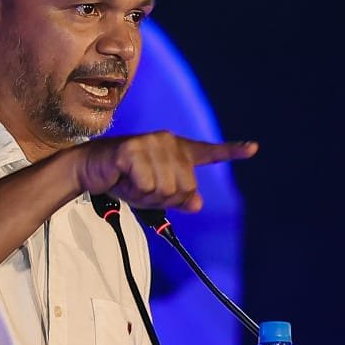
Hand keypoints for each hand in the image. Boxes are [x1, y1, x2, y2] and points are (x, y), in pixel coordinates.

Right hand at [69, 131, 257, 211]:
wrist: (91, 169)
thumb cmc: (125, 179)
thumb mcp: (156, 194)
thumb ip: (179, 199)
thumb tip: (197, 203)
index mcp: (177, 150)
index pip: (209, 152)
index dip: (232, 151)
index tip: (254, 148)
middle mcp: (168, 141)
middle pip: (184, 187)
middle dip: (163, 197)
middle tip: (141, 186)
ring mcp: (151, 143)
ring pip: (166, 189)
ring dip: (146, 194)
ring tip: (131, 181)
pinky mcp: (133, 149)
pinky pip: (148, 185)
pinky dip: (134, 189)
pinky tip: (123, 177)